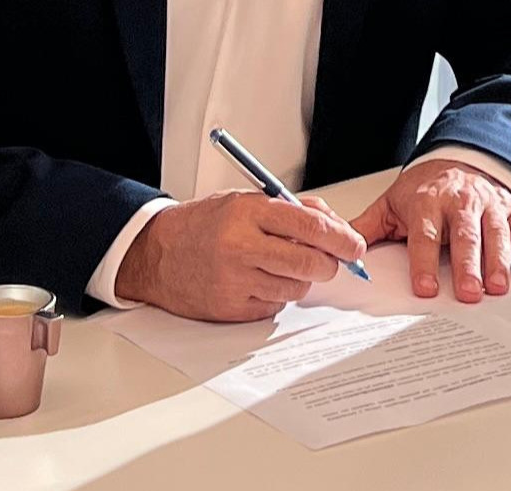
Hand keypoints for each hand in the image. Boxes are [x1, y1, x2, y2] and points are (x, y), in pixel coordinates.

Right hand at [115, 191, 367, 321]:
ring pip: (296, 287)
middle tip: (328, 261)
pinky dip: (275, 294)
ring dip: (299, 279)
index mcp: (248, 212)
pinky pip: (274, 305)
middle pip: (310, 263)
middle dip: (328, 264)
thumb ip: (292, 210)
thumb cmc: (203, 225)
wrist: (155, 254)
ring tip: (276, 265)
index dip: (342, 238)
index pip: (311, 226)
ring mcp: (235, 280)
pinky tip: (256, 280)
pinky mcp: (230, 308)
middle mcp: (241, 246)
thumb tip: (335, 225)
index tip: (355, 246)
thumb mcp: (245, 201)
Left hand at [351, 158, 510, 301]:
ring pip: (495, 233)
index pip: (425, 234)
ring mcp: (489, 205)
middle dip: (467, 265)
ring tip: (497, 287)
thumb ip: (366, 228)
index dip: (424, 261)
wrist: (459, 160)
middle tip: (468, 294)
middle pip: (464, 235)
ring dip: (498, 261)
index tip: (424, 288)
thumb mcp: (392, 204)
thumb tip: (337, 250)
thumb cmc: (425, 190)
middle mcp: (460, 202)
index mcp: (427, 203)